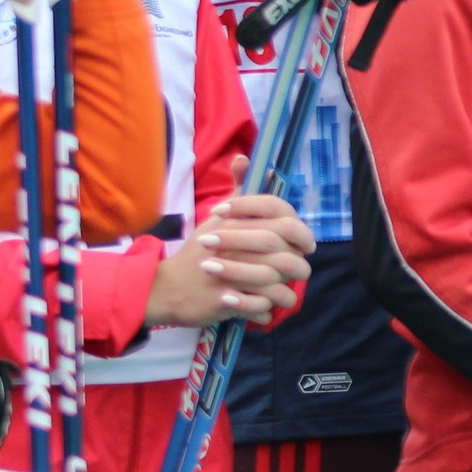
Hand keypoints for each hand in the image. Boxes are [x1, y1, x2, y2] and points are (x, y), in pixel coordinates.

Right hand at [145, 164, 315, 327]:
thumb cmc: (198, 252)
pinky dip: (264, 312)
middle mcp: (237, 248)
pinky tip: (260, 308)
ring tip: (277, 293)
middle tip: (291, 273)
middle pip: (288, 258)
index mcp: (238, 224)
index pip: (286, 223)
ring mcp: (232, 276)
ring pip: (281, 288)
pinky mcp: (226, 302)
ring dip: (283, 294)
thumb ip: (239, 193)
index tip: (305, 247)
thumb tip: (246, 158)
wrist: (167, 286)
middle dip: (296, 269)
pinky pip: (262, 310)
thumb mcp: (217, 219)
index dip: (303, 236)